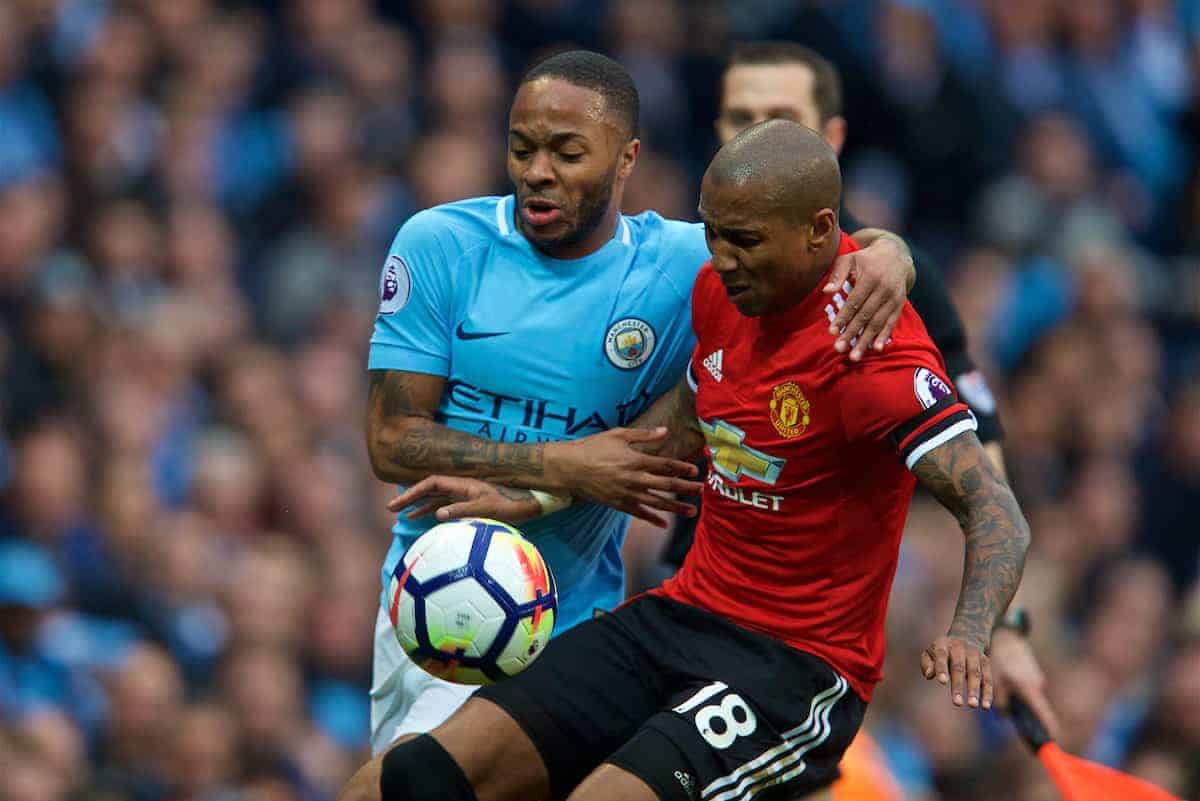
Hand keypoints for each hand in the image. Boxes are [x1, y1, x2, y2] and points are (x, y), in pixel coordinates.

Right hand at [387, 476, 543, 522]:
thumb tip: (437, 514)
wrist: (529, 503)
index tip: (399, 504)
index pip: (431, 483)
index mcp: (462, 484)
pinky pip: (445, 506)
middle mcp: (461, 487)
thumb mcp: (486, 508)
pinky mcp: (471, 503)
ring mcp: (465, 495)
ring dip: (419, 505)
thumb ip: (462, 509)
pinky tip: (424, 519)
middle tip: (389, 509)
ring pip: (435, 498)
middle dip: (409, 498)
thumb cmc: (510, 505)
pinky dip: (432, 511)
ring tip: (402, 515)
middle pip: (429, 489)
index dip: (413, 492)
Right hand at [545, 427, 702, 527]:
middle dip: (686, 489)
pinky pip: (639, 513)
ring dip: (676, 507)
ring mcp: (626, 494)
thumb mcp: (618, 435)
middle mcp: (634, 479)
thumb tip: (665, 431)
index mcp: (635, 460)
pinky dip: (652, 519)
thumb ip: (644, 435)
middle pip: (666, 485)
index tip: (695, 471)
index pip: (665, 465)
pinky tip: (664, 524)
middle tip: (702, 491)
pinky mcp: (618, 504)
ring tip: (692, 511)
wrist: (570, 468)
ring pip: (656, 503)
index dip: (682, 468)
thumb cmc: (593, 447)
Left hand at [824, 237, 910, 360]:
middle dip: (852, 333)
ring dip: (866, 340)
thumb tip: (826, 291)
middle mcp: (884, 289)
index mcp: (870, 277)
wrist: (896, 255)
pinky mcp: (899, 304)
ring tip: (854, 356)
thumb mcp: (850, 258)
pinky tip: (876, 349)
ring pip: (878, 322)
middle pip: (866, 315)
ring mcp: (894, 298)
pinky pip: (891, 323)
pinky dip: (884, 336)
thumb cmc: (866, 259)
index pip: (854, 301)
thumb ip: (838, 273)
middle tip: (839, 348)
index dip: (843, 317)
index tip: (832, 332)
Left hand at [921, 634, 992, 709]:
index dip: (942, 668)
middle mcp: (960, 648)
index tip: (942, 682)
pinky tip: (985, 706)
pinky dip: (987, 692)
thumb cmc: (942, 651)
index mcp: (943, 644)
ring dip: (974, 690)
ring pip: (976, 673)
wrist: (967, 635)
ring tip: (972, 705)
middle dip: (958, 685)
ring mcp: (975, 655)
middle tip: (957, 703)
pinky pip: (987, 678)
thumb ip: (927, 663)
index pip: (942, 656)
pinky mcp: (986, 662)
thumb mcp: (930, 652)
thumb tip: (929, 674)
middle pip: (959, 667)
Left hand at [990, 627, 1060, 739]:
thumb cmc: (998, 660)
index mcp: (1030, 690)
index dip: (1050, 730)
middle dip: (1036, 726)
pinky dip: (1025, 699)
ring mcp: (1037, 680)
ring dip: (1027, 710)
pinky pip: (1031, 693)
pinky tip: (1014, 701)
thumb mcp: (995, 683)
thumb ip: (1000, 703)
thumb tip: (1006, 717)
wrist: (1006, 637)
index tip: (1053, 743)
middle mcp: (1038, 686)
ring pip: (1033, 701)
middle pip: (1041, 712)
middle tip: (1031, 742)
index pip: (1044, 715)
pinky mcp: (1034, 675)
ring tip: (1019, 722)